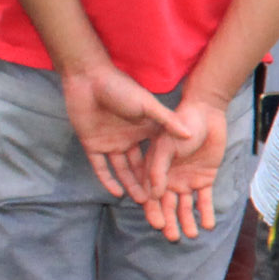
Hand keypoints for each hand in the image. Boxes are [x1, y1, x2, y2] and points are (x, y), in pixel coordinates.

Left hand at [60, 63, 196, 205]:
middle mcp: (130, 138)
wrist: (89, 79)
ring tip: (142, 200)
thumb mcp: (147, 105)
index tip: (175, 184)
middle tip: (160, 200)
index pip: (156, 153)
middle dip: (149, 182)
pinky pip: (101, 167)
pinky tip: (116, 192)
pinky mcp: (93, 145)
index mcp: (144, 129)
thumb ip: (167, 121)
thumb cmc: (121, 88)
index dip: (164, 168)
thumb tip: (190, 135)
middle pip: (140, 165)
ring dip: (130, 184)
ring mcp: (111, 143)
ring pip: (122, 169)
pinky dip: (108, 180)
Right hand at [137, 92, 229, 242]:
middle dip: (170, 222)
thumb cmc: (180, 124)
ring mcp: (187, 180)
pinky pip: (205, 199)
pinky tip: (208, 224)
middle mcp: (170, 180)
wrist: (206, 113)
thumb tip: (154, 195)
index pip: (151, 197)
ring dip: (188, 221)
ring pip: (186, 207)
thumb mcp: (164, 146)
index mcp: (156, 172)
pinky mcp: (205, 178)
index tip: (157, 224)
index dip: (153, 212)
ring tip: (192, 235)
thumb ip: (158, 170)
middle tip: (173, 237)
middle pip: (168, 206)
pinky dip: (206, 212)